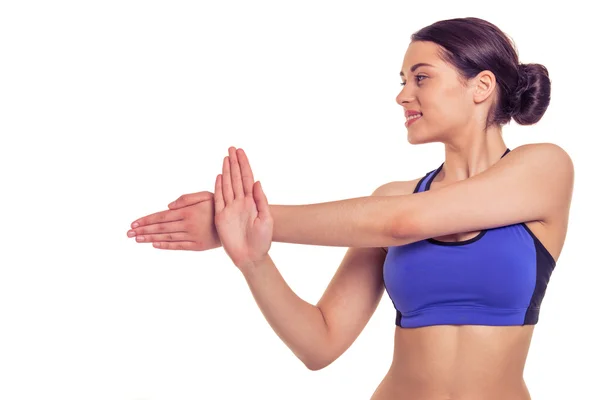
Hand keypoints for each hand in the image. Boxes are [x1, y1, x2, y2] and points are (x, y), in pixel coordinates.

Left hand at [127, 191, 221, 250]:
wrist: (237, 222)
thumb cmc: (219, 205)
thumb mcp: (205, 195)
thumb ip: (186, 198)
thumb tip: (168, 206)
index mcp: (187, 212)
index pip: (161, 217)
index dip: (146, 220)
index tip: (133, 224)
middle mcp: (187, 225)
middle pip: (160, 228)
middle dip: (143, 230)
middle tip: (128, 233)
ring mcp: (192, 237)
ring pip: (166, 237)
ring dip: (150, 238)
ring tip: (137, 239)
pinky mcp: (197, 246)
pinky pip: (178, 246)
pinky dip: (165, 245)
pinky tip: (154, 244)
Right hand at [214, 147, 272, 269]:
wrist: (251, 256)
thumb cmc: (262, 240)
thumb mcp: (266, 219)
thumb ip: (261, 200)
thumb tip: (257, 181)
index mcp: (252, 201)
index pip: (247, 178)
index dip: (244, 164)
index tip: (241, 152)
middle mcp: (240, 202)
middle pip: (236, 178)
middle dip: (234, 163)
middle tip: (232, 148)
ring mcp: (230, 208)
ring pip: (227, 185)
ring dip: (226, 171)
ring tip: (225, 158)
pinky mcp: (221, 217)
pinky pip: (218, 199)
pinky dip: (218, 187)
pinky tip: (218, 176)